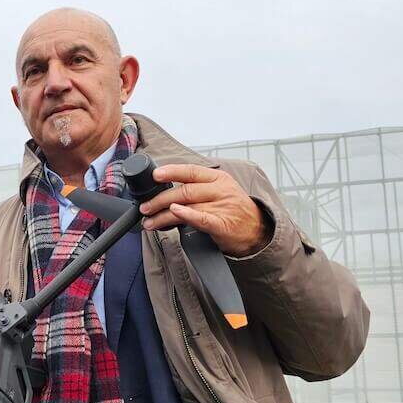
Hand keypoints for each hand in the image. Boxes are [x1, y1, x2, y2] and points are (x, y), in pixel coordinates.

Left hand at [139, 164, 270, 257]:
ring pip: (187, 207)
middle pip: (185, 191)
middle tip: (145, 207)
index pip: (191, 171)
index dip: (172, 171)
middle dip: (160, 199)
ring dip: (163, 215)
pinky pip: (202, 218)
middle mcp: (220, 190)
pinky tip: (174, 213)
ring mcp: (222, 207)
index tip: (155, 175)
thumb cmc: (233, 210)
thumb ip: (198, 188)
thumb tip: (167, 190)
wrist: (257, 231)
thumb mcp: (220, 191)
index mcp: (218, 179)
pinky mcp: (222, 225)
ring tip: (149, 221)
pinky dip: (186, 214)